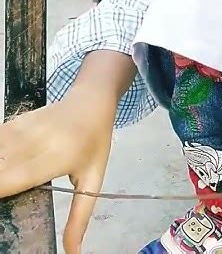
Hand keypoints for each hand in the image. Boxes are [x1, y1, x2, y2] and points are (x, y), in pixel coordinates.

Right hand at [0, 80, 115, 253]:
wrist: (91, 101)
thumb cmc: (95, 143)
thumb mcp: (92, 181)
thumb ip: (79, 218)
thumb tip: (73, 253)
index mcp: (56, 157)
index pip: (12, 179)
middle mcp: (36, 140)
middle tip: (3, 199)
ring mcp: (24, 127)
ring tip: (3, 184)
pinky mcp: (17, 120)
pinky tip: (1, 165)